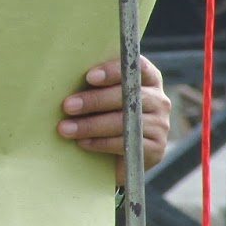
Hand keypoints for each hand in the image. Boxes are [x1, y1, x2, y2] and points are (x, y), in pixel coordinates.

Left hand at [56, 56, 171, 179]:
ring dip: (91, 125)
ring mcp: (160, 125)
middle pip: (128, 95)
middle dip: (94, 100)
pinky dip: (100, 143)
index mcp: (148, 78)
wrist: (119, 159)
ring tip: (66, 128)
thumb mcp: (102, 97)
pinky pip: (126, 143)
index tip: (89, 77)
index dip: (113, 71)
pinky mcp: (156, 148)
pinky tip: (82, 142)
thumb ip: (95, 85)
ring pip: (124, 121)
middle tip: (68, 106)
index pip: (136, 67)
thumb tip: (65, 76)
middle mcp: (159, 99)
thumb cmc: (104, 116)